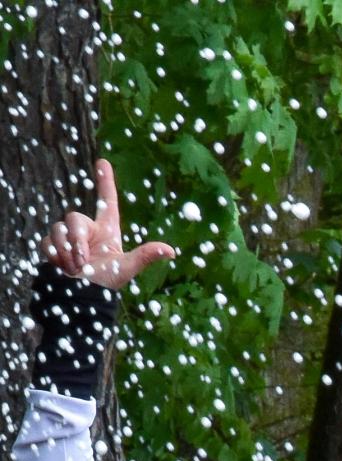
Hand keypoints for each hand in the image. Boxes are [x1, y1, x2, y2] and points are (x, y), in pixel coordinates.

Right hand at [39, 160, 174, 287]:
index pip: (107, 201)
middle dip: (75, 240)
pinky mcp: (53, 246)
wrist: (83, 297)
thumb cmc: (107, 282)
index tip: (103, 161)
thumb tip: (171, 251)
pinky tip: (63, 267)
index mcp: (107, 230)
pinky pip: (47, 242)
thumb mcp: (127, 268)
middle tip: (81, 261)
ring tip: (76, 268)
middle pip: (74, 218)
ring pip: (58, 229)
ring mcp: (69, 237)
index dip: (106, 181)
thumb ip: (145, 256)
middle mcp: (88, 230)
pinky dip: (55, 254)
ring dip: (66, 250)